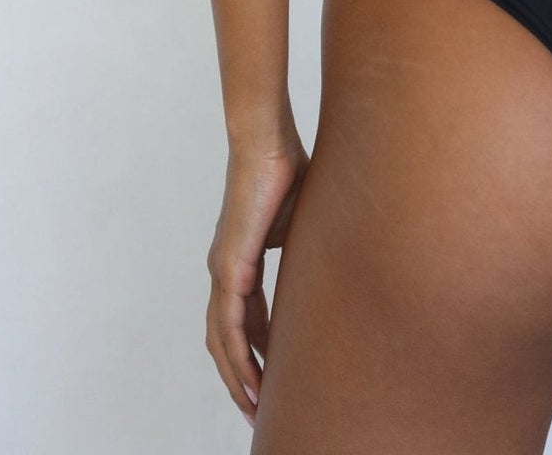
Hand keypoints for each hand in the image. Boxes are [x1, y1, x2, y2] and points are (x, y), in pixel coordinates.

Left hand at [205, 132, 310, 427]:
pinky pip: (231, 323)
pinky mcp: (230, 264)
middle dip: (241, 379)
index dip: (256, 354)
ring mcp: (223, 269)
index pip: (245, 321)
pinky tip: (251, 377)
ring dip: (238, 377)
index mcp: (240, 262)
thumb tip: (328, 266)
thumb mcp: (300, 223)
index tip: (272, 382)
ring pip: (223, 340)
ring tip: (256, 406)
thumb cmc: (286, 170)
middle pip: (226, 341)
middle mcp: (225, 271)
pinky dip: (239, 355)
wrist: (266, 142)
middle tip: (259, 410)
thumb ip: (304, 250)